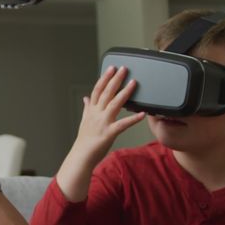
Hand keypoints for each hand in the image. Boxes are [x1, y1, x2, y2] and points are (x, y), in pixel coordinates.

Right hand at [56, 65, 145, 201]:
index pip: (98, 90)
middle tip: (124, 69)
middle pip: (106, 93)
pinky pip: (123, 124)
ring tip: (134, 83)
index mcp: (91, 110)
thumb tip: (85, 98)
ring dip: (125, 93)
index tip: (111, 68)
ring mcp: (103, 123)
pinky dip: (133, 119)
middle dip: (115, 79)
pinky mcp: (109, 133)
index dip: (104, 78)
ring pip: (114, 104)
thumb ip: (87, 108)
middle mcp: (97, 114)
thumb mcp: (84, 121)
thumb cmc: (84, 140)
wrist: (82, 156)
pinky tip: (142, 114)